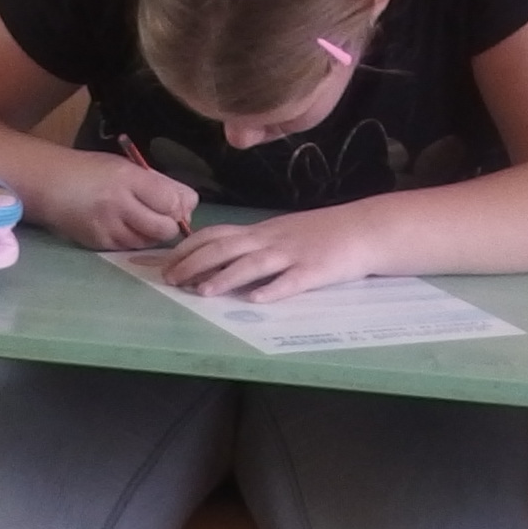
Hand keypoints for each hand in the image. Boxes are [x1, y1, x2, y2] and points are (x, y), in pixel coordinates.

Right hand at [45, 153, 200, 251]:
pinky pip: (129, 248)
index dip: (179, 207)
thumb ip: (159, 183)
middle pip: (164, 228)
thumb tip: (190, 203)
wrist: (50, 184)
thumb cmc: (92, 171)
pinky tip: (124, 227)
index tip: (173, 204)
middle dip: (169, 226)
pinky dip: (134, 241)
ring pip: (148, 242)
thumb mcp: (126, 167)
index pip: (171, 201)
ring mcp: (108, 227)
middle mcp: (119, 204)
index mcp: (129, 178)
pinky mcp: (99, 244)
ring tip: (139, 220)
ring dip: (152, 235)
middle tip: (162, 218)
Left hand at [159, 207, 382, 301]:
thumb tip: (215, 259)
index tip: (164, 262)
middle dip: (194, 263)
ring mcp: (293, 254)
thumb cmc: (319, 234)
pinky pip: (292, 281)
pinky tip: (256, 300)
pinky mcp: (315, 271)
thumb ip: (251, 245)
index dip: (187, 248)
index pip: (215, 234)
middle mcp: (271, 240)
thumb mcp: (280, 233)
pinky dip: (273, 290)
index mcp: (261, 232)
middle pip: (226, 247)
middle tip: (170, 280)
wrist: (364, 228)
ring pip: (254, 264)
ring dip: (226, 277)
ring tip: (203, 292)